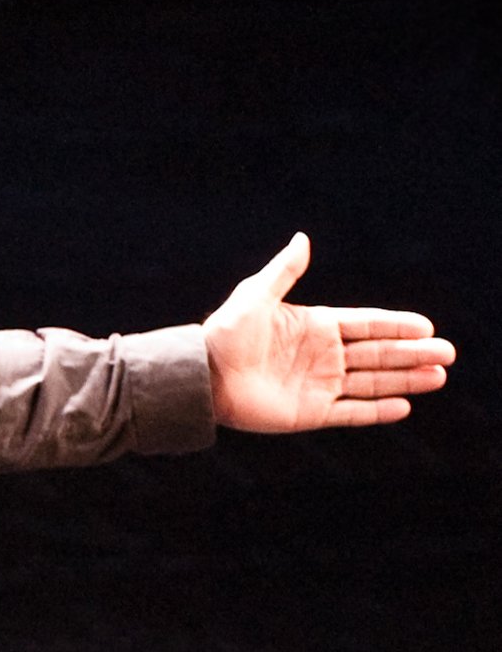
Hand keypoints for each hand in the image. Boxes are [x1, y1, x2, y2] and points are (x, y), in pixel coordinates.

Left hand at [204, 235, 453, 432]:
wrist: (203, 377)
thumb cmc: (224, 334)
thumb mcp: (254, 296)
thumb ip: (283, 271)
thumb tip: (302, 238)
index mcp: (317, 325)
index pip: (368, 324)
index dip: (397, 326)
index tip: (427, 327)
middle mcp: (324, 355)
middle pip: (379, 353)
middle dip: (413, 354)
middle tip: (447, 353)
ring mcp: (320, 384)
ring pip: (373, 382)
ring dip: (406, 380)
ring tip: (438, 377)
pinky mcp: (311, 413)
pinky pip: (351, 413)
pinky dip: (378, 411)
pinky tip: (404, 406)